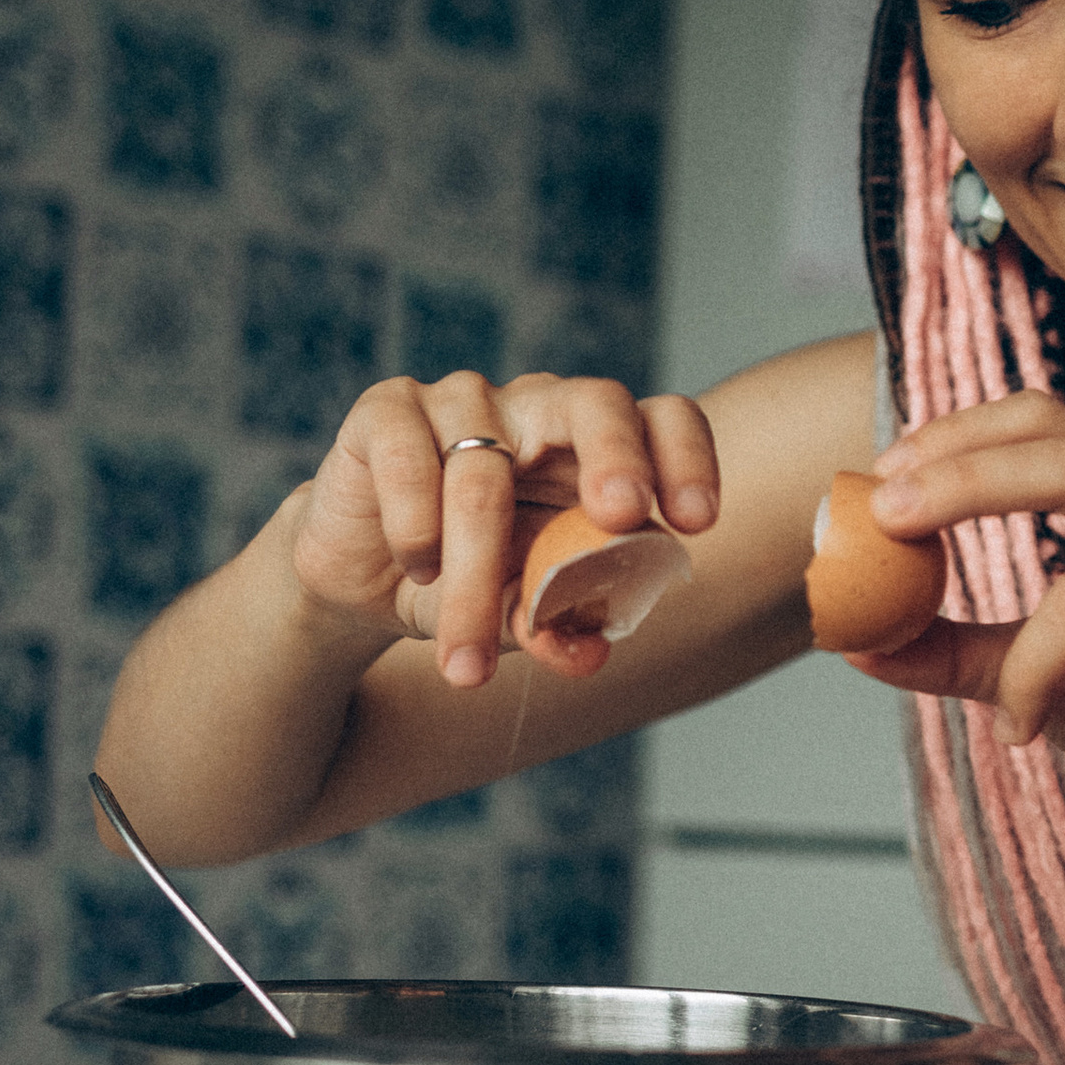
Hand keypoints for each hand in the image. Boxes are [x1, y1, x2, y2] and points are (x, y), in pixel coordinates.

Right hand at [288, 372, 720, 689]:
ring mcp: (466, 400)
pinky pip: (410, 460)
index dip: (688, 458)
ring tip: (466, 664)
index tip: (696, 522)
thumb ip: (557, 624)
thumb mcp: (521, 615)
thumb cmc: (471, 582)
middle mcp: (542, 408)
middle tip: (619, 513)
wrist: (368, 580)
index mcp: (598, 449)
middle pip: (596, 402)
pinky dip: (416, 529)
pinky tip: (417, 569)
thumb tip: (590, 653)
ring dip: (473, 579)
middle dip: (615, 456)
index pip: (663, 421)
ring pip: (484, 474)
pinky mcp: (389, 408)